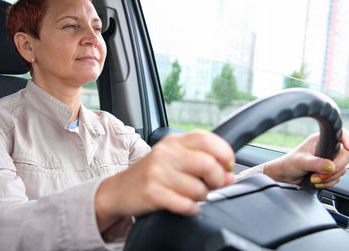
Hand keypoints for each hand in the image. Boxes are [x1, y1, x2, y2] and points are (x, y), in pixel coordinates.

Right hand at [95, 131, 234, 230]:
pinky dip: (191, 208)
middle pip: (207, 163)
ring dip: (202, 197)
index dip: (224, 153)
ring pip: (199, 189)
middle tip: (212, 185)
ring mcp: (157, 173)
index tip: (227, 166)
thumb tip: (229, 175)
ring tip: (191, 196)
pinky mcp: (152, 193)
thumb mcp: (173, 160)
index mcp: (173, 142)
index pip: (207, 139)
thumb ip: (201, 162)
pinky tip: (185, 205)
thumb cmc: (151, 174)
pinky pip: (185, 204)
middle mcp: (165, 153)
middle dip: (217, 179)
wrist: (119, 190)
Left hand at [264, 129, 348, 187]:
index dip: (348, 139)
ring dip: (328, 178)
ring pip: (341, 170)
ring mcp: (329, 160)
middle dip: (334, 169)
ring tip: (313, 178)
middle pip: (345, 156)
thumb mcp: (302, 162)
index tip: (348, 147)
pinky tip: (316, 181)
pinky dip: (327, 182)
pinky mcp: (329, 171)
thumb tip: (331, 167)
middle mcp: (327, 148)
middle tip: (320, 174)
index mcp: (321, 139)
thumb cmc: (289, 163)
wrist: (285, 176)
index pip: (340, 135)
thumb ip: (317, 163)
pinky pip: (337, 178)